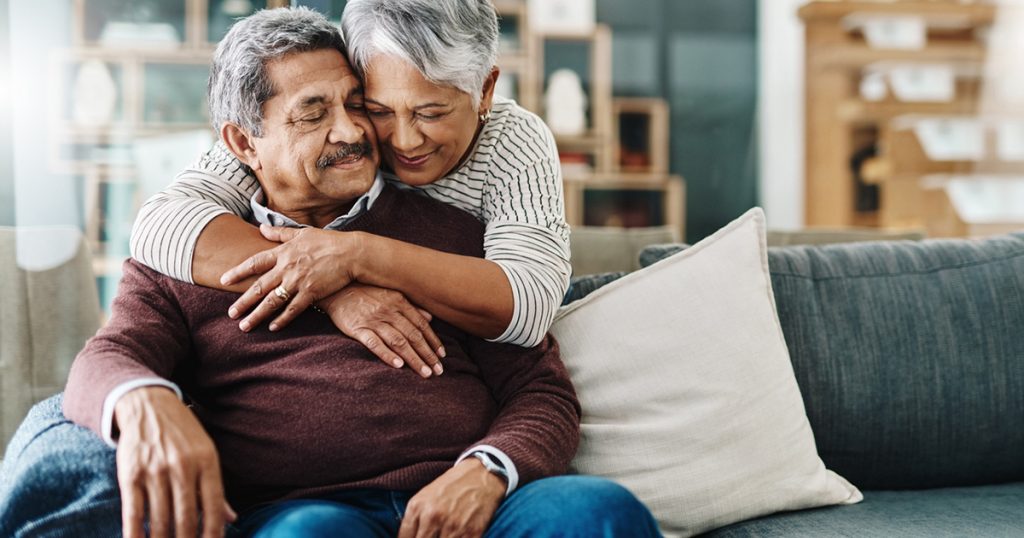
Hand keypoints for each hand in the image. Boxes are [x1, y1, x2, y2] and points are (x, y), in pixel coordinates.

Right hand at [114, 387, 235, 537]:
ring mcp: (155, 472)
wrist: (148, 405)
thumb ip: (216, 488)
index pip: (214, 506)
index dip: (213, 533)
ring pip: (160, 520)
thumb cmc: (182, 433)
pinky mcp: (130, 475)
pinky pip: (134, 513)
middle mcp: (182, 467)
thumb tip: (231, 519)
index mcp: (207, 462)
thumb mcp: (206, 453)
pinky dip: (135, 535)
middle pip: (186, 518)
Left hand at [222, 225, 360, 331]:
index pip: (255, 263)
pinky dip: (282, 319)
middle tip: (231, 313)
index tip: (223, 280)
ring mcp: (298, 282)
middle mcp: (286, 268)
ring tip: (244, 326)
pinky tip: (272, 328)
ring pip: (272, 302)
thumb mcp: (301, 233)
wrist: (350, 253)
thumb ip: (280, 233)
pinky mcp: (311, 293)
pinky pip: (293, 309)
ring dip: (257, 315)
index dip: (238, 272)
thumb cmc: (327, 242)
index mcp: (283, 252)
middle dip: (243, 302)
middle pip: (259, 287)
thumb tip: (261, 228)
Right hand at [321, 284, 445, 377]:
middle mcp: (389, 312)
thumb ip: (410, 307)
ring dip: (414, 358)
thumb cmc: (365, 292)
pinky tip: (398, 365)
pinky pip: (375, 343)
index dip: (433, 341)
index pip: (421, 325)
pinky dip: (387, 354)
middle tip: (439, 371)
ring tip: (425, 373)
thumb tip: (430, 318)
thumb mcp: (390, 294)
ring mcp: (374, 320)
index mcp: (399, 302)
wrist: (335, 288)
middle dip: (428, 354)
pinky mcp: (358, 329)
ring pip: (399, 342)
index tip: (442, 356)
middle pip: (413, 336)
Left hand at [398, 458, 505, 537]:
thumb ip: (413, 519)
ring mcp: (452, 526)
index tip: (417, 537)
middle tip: (433, 535)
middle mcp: (433, 517)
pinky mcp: (472, 533)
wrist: (482, 474)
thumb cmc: (452, 486)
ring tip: (444, 535)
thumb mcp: (425, 496)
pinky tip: (457, 536)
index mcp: (417, 507)